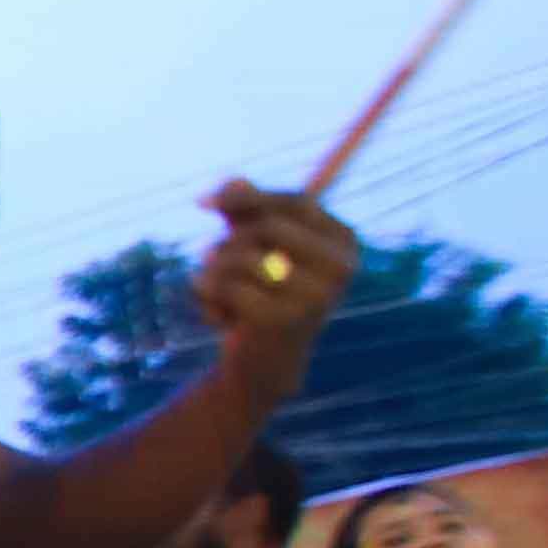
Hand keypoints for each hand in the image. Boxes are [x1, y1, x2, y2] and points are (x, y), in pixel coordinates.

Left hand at [192, 181, 360, 371]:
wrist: (261, 363)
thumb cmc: (260, 292)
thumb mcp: (253, 244)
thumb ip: (244, 209)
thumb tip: (232, 184)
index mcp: (344, 242)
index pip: (297, 202)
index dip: (248, 197)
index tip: (203, 203)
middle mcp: (341, 268)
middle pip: (267, 227)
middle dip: (228, 242)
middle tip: (212, 260)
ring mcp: (318, 297)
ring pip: (244, 257)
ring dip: (213, 270)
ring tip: (212, 288)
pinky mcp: (285, 322)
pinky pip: (229, 289)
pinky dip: (209, 298)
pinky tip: (216, 317)